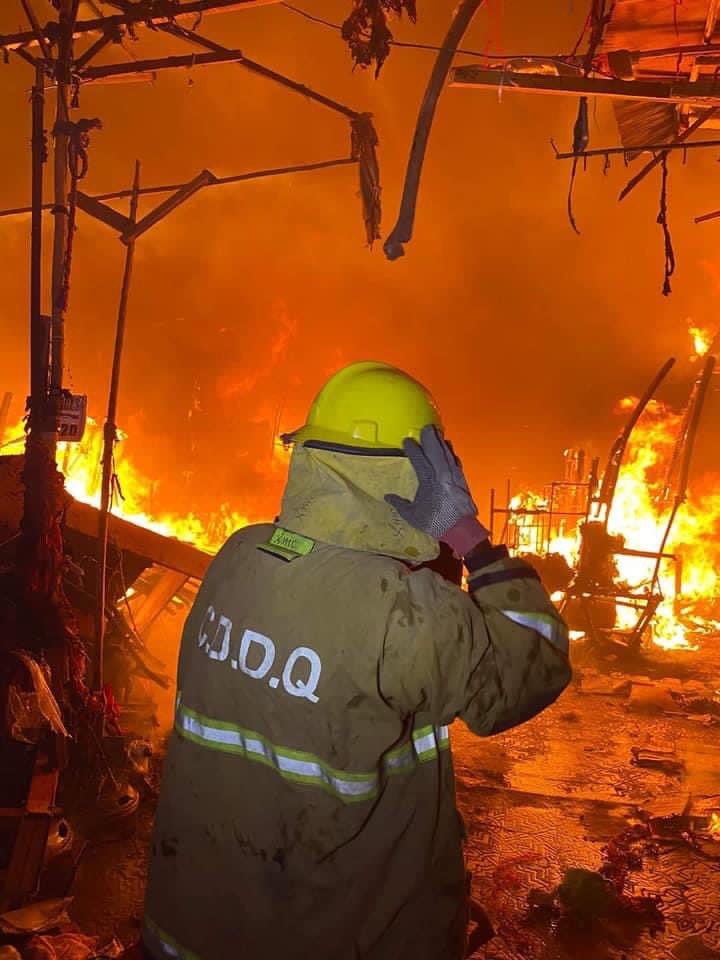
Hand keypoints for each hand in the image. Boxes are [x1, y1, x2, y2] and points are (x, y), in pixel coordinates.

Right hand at [385, 425, 477, 540]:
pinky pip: (455, 462)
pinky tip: (449, 448)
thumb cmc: (435, 522)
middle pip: (435, 452)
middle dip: (430, 439)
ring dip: (441, 443)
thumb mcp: (413, 515)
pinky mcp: (462, 480)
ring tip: (437, 432)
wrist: (461, 529)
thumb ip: (400, 504)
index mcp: (428, 481)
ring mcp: (453, 476)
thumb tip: (388, 497)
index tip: (407, 441)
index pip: (419, 460)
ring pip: (446, 454)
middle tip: (425, 427)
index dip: (412, 449)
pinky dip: (451, 453)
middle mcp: (442, 475)